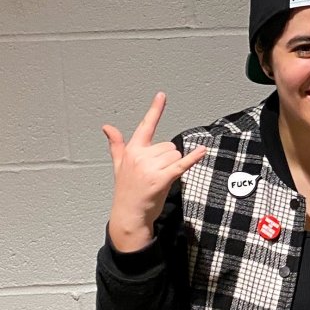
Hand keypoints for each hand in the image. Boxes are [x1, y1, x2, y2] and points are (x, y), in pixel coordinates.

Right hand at [104, 92, 205, 249]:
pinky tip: (202, 151)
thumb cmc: (126, 190)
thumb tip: (107, 127)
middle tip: (156, 174)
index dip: (155, 110)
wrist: (129, 214)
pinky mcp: (161, 179)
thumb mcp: (118, 165)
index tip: (162, 95)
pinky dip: (193, 158)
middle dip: (168, 159)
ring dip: (173, 167)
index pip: (145, 125)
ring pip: (175, 155)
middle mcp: (140, 156)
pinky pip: (181, 165)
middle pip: (169, 146)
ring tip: (160, 179)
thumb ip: (116, 144)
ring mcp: (150, 167)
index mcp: (132, 150)